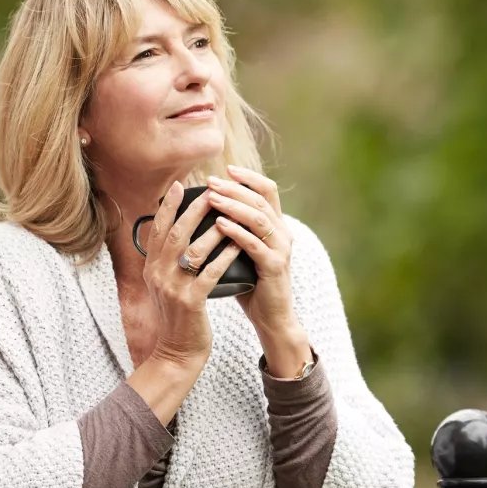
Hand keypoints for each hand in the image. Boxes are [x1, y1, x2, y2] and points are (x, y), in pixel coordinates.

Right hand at [141, 181, 242, 368]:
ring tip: (231, 214)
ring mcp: (173, 289)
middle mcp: (158, 275)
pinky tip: (237, 245)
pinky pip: (210, 273)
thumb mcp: (164, 286)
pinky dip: (224, 257)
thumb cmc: (178, 316)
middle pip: (176, 234)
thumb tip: (177, 232)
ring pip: (193, 251)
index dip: (168, 206)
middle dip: (194, 210)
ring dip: (214, 230)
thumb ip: (167, 261)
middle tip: (211, 191)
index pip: (157, 230)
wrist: (177, 353)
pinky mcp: (191, 302)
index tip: (180, 186)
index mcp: (151, 268)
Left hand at [206, 167, 298, 335]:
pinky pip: (254, 244)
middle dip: (234, 188)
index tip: (227, 169)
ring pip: (259, 218)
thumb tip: (204, 212)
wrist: (271, 318)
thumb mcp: (243, 252)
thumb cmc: (252, 284)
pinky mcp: (274, 267)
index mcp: (276, 226)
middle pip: (261, 199)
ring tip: (212, 197)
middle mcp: (283, 234)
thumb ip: (234, 232)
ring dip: (234, 205)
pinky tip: (219, 224)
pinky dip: (236, 232)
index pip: (268, 191)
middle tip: (211, 181)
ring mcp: (281, 250)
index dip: (248, 177)